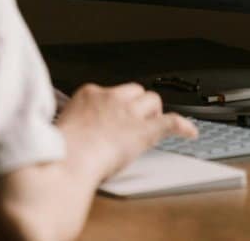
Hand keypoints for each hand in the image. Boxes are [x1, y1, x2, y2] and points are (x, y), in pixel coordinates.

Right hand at [54, 83, 197, 181]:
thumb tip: (76, 133)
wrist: (67, 160)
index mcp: (88, 94)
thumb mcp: (60, 126)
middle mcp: (111, 98)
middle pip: (134, 90)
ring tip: (152, 124)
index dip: (114, 105)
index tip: (112, 118)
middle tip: (134, 121)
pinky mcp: (144, 130)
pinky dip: (182, 126)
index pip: (108, 91)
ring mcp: (129, 113)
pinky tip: (190, 132)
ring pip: (152, 99)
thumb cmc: (59, 150)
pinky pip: (171, 122)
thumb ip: (74, 123)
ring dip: (153, 111)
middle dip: (137, 104)